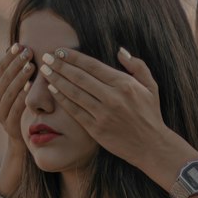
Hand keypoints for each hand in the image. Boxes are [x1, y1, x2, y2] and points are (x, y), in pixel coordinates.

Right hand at [0, 46, 33, 162]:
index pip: (0, 69)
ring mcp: (1, 114)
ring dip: (20, 78)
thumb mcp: (23, 89)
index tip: (20, 44)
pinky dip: (22, 97)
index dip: (10, 56)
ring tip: (31, 66)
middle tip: (28, 52)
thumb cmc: (27, 108)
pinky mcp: (9, 126)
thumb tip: (23, 45)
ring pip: (8, 93)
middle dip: (16, 64)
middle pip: (4, 79)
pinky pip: (15, 109)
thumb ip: (21, 72)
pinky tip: (31, 88)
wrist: (24, 139)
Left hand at [38, 47, 181, 175]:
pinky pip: (75, 111)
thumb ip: (137, 65)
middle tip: (46, 57)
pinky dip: (63, 100)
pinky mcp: (96, 129)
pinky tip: (53, 90)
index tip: (60, 50)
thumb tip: (120, 51)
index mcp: (125, 84)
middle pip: (80, 77)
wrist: (151, 146)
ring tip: (45, 71)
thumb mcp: (151, 86)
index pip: (93, 66)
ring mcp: (103, 114)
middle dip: (60, 66)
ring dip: (57, 80)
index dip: (74, 57)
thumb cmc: (150, 114)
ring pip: (74, 93)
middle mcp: (113, 98)